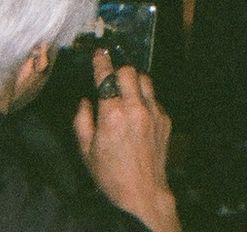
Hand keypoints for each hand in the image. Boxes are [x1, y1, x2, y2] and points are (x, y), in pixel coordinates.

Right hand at [73, 48, 179, 231]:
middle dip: (118, 72)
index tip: (99, 53)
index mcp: (112, 115)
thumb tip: (85, 101)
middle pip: (129, 71)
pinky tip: (137, 115)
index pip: (106, 78)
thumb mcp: (85, 151)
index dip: (101, 62)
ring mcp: (154, 111)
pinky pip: (154, 97)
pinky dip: (144, 99)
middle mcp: (135, 108)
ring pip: (145, 80)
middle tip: (111, 83)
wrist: (142, 192)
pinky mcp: (165, 118)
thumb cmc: (109, 174)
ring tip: (125, 96)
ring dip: (134, 82)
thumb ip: (81, 121)